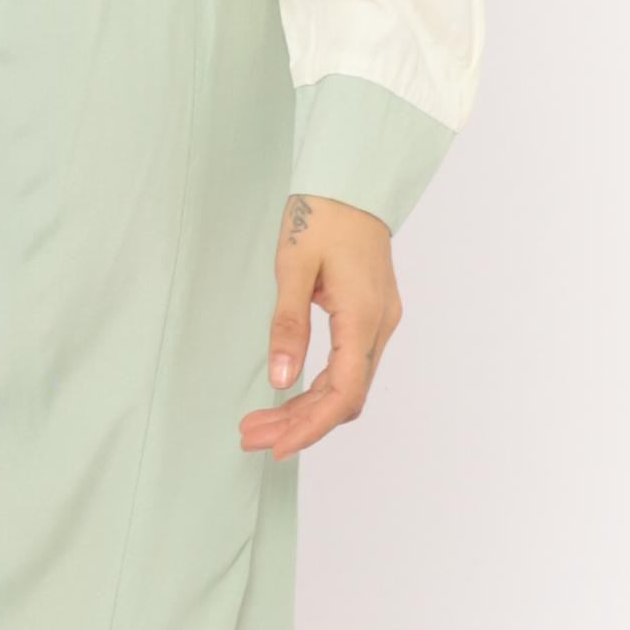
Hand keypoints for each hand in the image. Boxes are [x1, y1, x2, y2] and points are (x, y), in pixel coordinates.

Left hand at [239, 192, 402, 459]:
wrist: (352, 182)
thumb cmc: (321, 214)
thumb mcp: (293, 265)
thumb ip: (287, 324)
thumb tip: (280, 379)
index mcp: (363, 316)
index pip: (344, 392)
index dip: (312, 426)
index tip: (277, 447)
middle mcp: (379, 326)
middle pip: (345, 396)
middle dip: (300, 423)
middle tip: (251, 436)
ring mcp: (378, 322)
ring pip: (346, 384)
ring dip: (306, 408)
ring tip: (259, 423)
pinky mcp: (370, 316)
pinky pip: (348, 365)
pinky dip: (318, 386)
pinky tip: (288, 395)